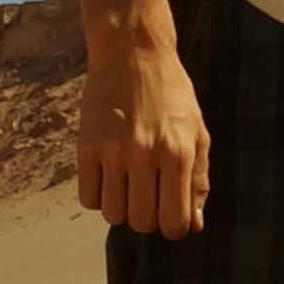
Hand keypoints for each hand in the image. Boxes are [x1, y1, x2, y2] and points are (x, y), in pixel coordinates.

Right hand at [77, 48, 211, 237]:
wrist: (132, 54)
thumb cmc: (171, 96)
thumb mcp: (197, 132)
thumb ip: (197, 180)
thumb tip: (193, 225)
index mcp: (178, 153)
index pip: (174, 221)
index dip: (174, 229)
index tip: (171, 219)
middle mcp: (145, 154)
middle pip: (141, 222)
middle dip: (148, 219)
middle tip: (150, 198)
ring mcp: (112, 151)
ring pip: (112, 215)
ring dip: (122, 209)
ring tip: (129, 186)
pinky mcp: (85, 147)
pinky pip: (88, 199)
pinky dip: (99, 197)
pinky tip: (110, 177)